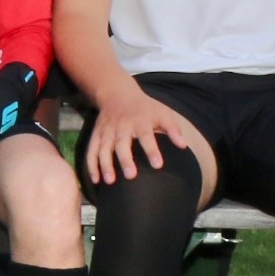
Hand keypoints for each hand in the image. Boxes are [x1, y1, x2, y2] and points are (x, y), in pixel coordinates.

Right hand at [80, 84, 209, 186]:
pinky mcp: (96, 135)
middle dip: (125, 159)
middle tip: (131, 176)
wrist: (118, 94)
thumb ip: (173, 129)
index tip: (158, 165)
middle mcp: (121, 126)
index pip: (146, 136)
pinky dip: (91, 165)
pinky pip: (91, 151)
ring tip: (110, 181)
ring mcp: (107, 131)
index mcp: (140, 120)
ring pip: (103, 148)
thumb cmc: (145, 108)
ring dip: (105, 165)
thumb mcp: (162, 112)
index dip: (152, 150)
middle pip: (122, 143)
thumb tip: (183, 146)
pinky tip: (95, 180)